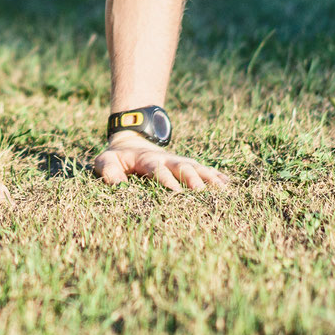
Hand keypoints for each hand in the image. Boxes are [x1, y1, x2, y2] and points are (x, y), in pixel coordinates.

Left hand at [93, 134, 228, 189]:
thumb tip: (116, 184)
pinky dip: (216, 176)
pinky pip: (204, 170)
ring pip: (197, 168)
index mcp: (147, 159)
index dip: (165, 179)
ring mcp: (179, 162)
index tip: (175, 191)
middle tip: (201, 192)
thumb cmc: (117, 158)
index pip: (157, 169)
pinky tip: (228, 184)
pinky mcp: (187, 166)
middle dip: (192, 178)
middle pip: (182, 167)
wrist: (132, 142)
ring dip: (209, 178)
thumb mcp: (105, 161)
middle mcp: (167, 160)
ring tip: (223, 189)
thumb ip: (107, 170)